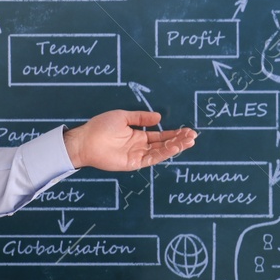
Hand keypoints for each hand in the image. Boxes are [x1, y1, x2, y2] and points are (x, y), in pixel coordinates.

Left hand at [63, 110, 196, 170]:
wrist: (86, 139)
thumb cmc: (101, 126)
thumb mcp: (123, 116)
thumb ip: (141, 117)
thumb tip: (159, 117)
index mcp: (138, 135)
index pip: (161, 136)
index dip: (174, 133)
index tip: (188, 130)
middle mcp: (140, 146)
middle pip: (164, 144)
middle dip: (179, 140)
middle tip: (193, 136)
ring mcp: (138, 155)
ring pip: (161, 151)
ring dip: (175, 147)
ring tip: (188, 141)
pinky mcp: (134, 163)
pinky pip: (152, 158)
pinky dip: (164, 153)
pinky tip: (174, 147)